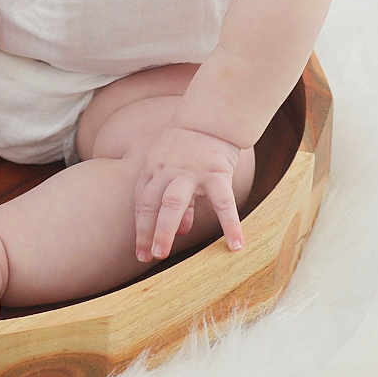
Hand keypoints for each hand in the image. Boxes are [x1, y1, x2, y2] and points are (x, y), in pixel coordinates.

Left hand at [131, 125, 247, 262]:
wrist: (209, 120)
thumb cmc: (187, 147)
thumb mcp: (170, 167)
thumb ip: (173, 197)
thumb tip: (179, 230)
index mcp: (152, 171)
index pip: (142, 203)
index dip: (141, 229)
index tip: (141, 253)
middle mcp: (165, 172)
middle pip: (151, 204)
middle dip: (147, 232)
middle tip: (148, 257)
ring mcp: (189, 172)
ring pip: (173, 203)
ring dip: (166, 229)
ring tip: (164, 255)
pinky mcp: (215, 173)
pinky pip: (222, 202)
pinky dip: (230, 224)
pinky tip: (236, 245)